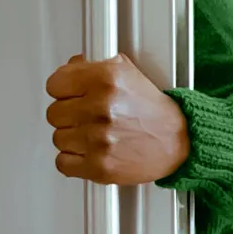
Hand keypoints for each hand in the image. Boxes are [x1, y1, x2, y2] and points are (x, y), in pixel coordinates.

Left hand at [45, 54, 189, 184]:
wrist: (178, 140)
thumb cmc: (153, 110)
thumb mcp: (126, 73)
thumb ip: (92, 67)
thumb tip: (69, 68)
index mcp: (106, 79)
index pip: (55, 84)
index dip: (63, 90)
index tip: (71, 95)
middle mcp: (101, 107)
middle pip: (54, 113)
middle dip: (69, 115)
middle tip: (87, 116)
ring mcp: (99, 139)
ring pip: (58, 138)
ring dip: (73, 138)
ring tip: (95, 134)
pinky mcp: (100, 166)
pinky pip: (63, 163)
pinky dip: (73, 160)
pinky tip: (89, 151)